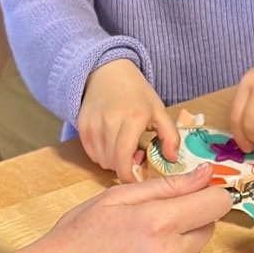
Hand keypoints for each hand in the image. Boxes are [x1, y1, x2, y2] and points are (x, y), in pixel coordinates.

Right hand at [0, 165, 228, 252]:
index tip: (196, 194)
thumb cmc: (77, 236)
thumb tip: (205, 174)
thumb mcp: (116, 198)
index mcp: (158, 222)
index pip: (216, 203)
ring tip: (141, 245)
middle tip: (153, 219)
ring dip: (180, 244)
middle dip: (190, 218)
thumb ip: (166, 185)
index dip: (209, 194)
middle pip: (208, 227)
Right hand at [78, 58, 181, 182]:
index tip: (138, 180)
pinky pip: (91, 153)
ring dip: (113, 161)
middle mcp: (108, 123)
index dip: (129, 177)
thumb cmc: (136, 93)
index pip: (124, 159)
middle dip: (125, 167)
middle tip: (136, 154)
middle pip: (112, 164)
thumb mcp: (159, 110)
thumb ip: (170, 136)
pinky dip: (102, 154)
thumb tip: (172, 160)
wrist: (107, 72)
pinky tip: (111, 142)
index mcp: (132, 119)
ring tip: (123, 147)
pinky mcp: (81, 126)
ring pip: (101, 161)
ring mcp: (92, 125)